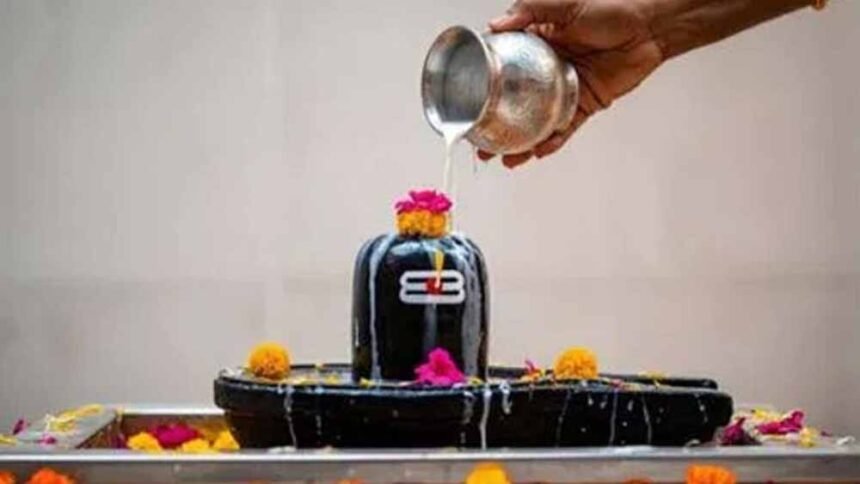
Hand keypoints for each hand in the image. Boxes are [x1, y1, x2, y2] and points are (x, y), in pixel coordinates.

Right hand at [481, 0, 662, 167]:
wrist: (649, 26)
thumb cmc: (611, 7)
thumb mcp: (564, 4)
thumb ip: (528, 11)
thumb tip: (496, 25)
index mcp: (536, 45)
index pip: (502, 69)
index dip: (484, 88)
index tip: (467, 103)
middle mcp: (546, 70)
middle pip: (515, 102)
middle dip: (497, 125)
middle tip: (481, 144)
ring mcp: (565, 90)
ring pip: (537, 121)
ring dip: (522, 142)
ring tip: (505, 158)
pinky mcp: (585, 104)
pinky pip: (566, 128)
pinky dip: (553, 141)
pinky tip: (539, 152)